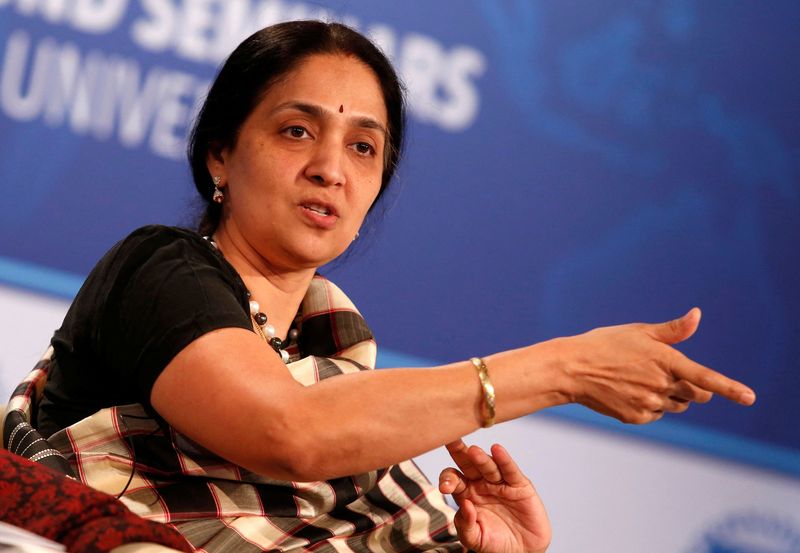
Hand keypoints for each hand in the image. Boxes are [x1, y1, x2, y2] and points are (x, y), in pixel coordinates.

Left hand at [439, 440, 550, 552]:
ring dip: (481, 458)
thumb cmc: (494, 543)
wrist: (522, 551)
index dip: (448, 479)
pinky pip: (510, 470)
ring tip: (473, 452)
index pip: (453, 478)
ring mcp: (500, 482)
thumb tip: (465, 505)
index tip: (445, 487)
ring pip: (488, 465)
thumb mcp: (474, 539)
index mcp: (466, 493)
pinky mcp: (519, 485)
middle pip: (468, 463)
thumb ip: (465, 525)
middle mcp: (481, 483)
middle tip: (450, 440)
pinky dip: (504, 460)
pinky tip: (497, 450)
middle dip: (459, 451)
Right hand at [559, 307, 755, 423]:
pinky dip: (650, 406)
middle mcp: (661, 385)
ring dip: (670, 396)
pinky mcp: (636, 417)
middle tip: (669, 374)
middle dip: (692, 388)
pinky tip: (630, 392)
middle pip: (696, 395)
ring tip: (641, 380)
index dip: (730, 388)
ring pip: (677, 406)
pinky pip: (656, 414)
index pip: (706, 378)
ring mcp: (648, 403)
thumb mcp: (638, 331)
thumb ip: (672, 330)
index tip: (750, 398)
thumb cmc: (604, 344)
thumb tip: (697, 314)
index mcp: (665, 361)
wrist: (571, 369)